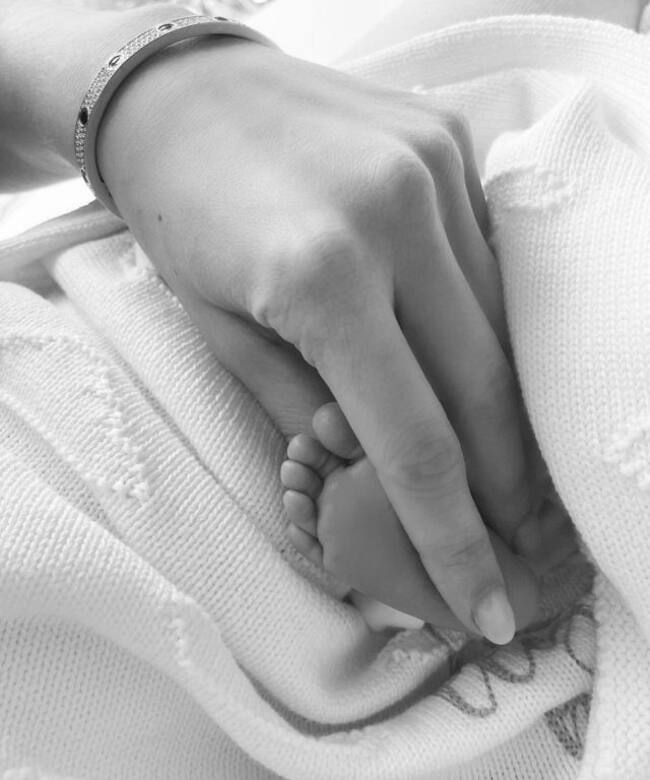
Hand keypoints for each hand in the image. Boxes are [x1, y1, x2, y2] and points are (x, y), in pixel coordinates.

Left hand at [98, 37, 536, 640]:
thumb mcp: (220, 331)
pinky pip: (487, 262)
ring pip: (498, 324)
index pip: (415, 439)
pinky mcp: (448, 141)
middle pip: (483, 386)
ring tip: (503, 476)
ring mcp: (433, 168)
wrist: (180, 90)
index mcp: (320, 275)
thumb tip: (374, 473)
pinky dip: (486, 328)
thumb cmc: (180, 215)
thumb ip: (308, 411)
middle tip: (513, 549)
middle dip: (504, 486)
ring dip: (503, 410)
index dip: (454, 538)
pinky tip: (477, 371)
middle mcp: (396, 215)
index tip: (483, 604)